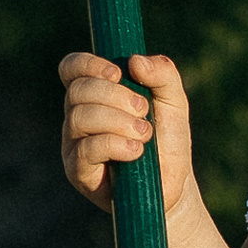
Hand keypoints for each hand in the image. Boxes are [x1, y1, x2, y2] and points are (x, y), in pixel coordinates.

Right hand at [58, 48, 195, 214]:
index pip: (72, 69)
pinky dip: (116, 145)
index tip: (118, 74)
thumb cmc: (169, 141)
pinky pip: (87, 149)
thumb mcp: (174, 102)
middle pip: (78, 90)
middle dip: (115, 96)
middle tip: (144, 111)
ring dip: (118, 121)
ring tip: (145, 134)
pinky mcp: (78, 171)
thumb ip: (163, 74)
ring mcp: (74, 144)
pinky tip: (137, 151)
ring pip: (80, 117)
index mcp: (94, 95)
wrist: (174, 185)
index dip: (88, 65)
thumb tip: (135, 61)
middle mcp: (78, 117)